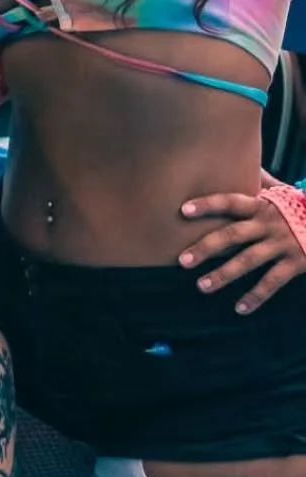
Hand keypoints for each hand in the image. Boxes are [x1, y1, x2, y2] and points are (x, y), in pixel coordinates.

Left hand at [180, 190, 305, 313]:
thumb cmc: (298, 209)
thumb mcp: (280, 195)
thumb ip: (261, 185)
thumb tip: (245, 168)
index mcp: (262, 205)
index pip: (230, 202)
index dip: (208, 204)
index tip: (183, 210)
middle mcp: (270, 223)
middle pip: (233, 235)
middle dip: (206, 248)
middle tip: (182, 261)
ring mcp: (284, 243)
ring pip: (249, 260)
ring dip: (224, 275)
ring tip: (202, 286)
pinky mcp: (298, 262)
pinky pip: (273, 281)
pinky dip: (256, 296)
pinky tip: (240, 309)